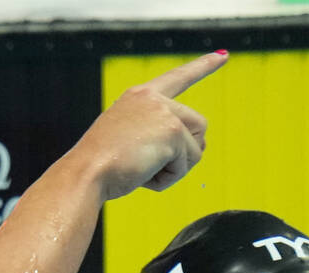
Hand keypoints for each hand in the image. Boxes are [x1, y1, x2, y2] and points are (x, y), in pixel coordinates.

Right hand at [77, 51, 227, 200]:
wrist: (86, 172)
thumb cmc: (100, 166)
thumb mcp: (126, 140)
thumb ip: (155, 135)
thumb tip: (195, 149)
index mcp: (139, 97)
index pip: (178, 78)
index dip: (202, 66)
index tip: (222, 56)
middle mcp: (154, 99)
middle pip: (198, 126)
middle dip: (185, 153)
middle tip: (151, 166)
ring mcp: (165, 113)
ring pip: (197, 148)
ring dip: (176, 167)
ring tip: (144, 169)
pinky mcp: (173, 132)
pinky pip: (185, 165)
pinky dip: (168, 178)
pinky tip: (144, 175)